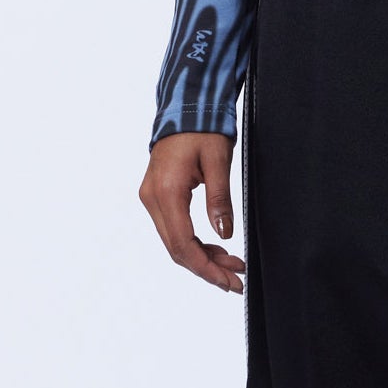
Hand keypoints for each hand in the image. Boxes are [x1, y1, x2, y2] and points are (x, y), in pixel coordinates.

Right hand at [139, 131, 245, 291]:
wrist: (185, 105)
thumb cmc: (203, 128)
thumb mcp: (219, 161)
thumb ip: (220, 199)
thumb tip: (224, 234)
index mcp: (166, 192)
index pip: (182, 244)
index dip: (206, 268)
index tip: (229, 281)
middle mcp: (152, 198)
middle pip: (176, 249)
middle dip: (207, 268)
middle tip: (236, 280)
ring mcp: (152, 198)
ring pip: (175, 241)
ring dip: (202, 257)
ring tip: (232, 264)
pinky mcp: (157, 196)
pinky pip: (174, 228)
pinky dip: (194, 242)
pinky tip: (217, 247)